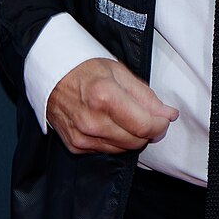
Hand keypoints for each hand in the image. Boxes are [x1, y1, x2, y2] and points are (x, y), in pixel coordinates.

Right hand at [46, 57, 178, 154]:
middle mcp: (91, 121)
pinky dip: (113, 140)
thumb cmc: (84, 69)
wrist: (50, 75)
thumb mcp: (119, 72)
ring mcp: (82, 136)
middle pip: (136, 141)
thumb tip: (168, 115)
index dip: (160, 124)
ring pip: (123, 149)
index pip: (145, 126)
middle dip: (147, 131)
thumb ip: (146, 96)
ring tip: (123, 116)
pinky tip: (107, 123)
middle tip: (145, 116)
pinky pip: (106, 150)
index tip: (164, 118)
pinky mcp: (75, 146)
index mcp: (104, 97)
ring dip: (130, 136)